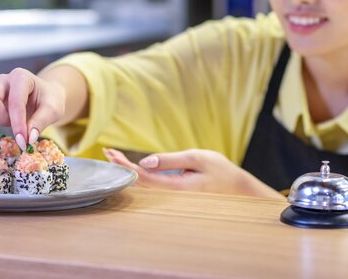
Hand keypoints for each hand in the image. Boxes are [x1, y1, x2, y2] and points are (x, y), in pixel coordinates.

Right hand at [0, 68, 65, 149]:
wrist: (44, 95)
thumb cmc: (49, 100)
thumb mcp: (54, 110)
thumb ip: (41, 122)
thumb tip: (28, 139)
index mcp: (21, 77)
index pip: (14, 101)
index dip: (18, 124)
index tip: (24, 141)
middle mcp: (3, 80)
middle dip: (2, 119)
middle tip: (16, 125)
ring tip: (6, 121)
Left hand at [103, 148, 282, 197]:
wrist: (240, 190)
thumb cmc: (221, 172)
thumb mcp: (197, 158)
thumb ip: (170, 161)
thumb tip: (145, 162)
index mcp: (176, 187)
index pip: (143, 177)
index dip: (125, 167)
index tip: (112, 154)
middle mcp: (172, 195)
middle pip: (140, 182)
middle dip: (122, 167)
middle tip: (107, 152)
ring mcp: (174, 195)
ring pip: (146, 184)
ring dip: (130, 170)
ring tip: (114, 157)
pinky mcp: (177, 192)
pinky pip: (154, 184)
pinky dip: (141, 174)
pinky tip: (133, 167)